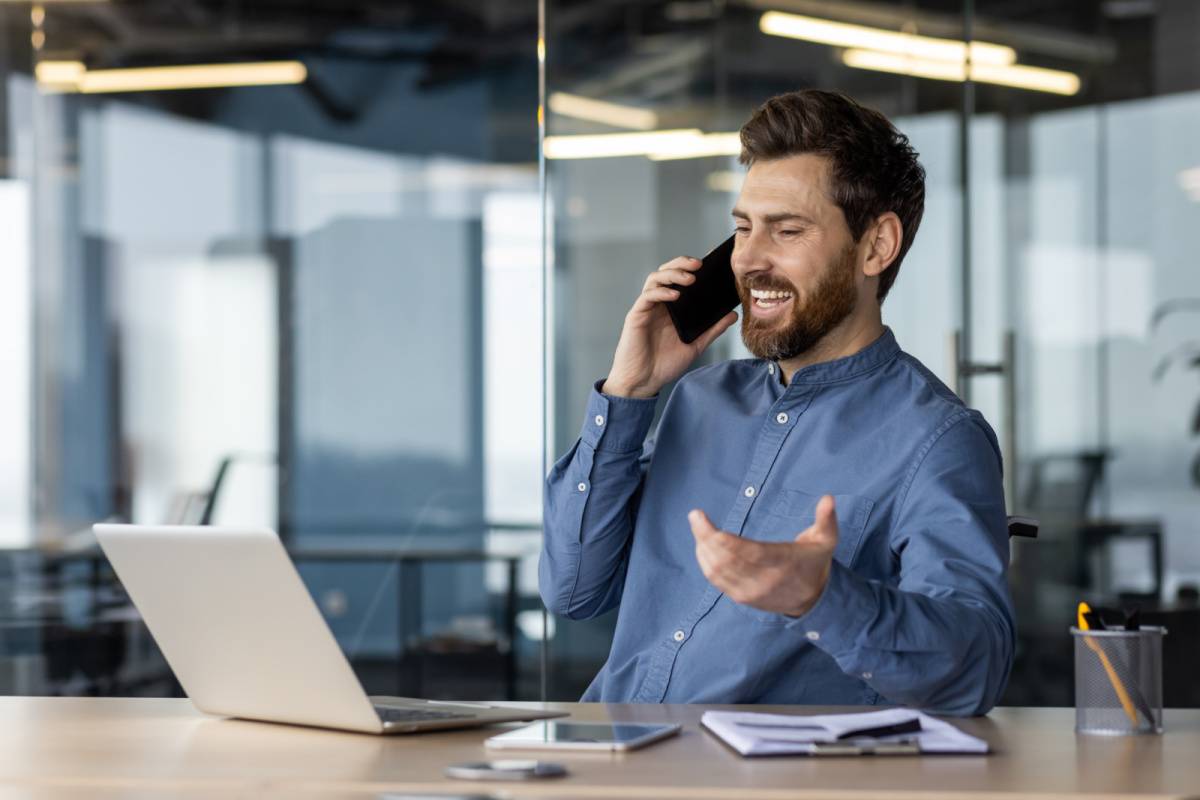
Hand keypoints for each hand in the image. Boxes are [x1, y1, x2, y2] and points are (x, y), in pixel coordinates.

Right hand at [602, 257, 738, 398]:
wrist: (643, 382)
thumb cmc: (664, 364)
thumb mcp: (696, 345)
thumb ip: (713, 329)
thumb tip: (732, 314)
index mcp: (672, 308)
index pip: (681, 279)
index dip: (692, 267)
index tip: (710, 261)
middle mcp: (659, 304)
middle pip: (666, 271)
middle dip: (682, 263)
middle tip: (700, 264)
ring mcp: (647, 308)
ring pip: (655, 278)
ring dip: (673, 273)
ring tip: (690, 278)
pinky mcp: (636, 315)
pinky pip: (647, 296)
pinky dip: (662, 291)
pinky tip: (675, 295)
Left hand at [689, 496, 838, 617]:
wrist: (813, 600)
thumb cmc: (814, 562)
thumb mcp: (826, 540)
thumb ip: (826, 519)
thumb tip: (828, 498)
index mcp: (783, 562)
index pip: (748, 552)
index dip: (723, 539)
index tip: (704, 520)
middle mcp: (764, 580)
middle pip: (725, 561)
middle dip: (705, 537)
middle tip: (695, 517)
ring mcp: (751, 591)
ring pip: (717, 571)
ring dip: (702, 548)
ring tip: (698, 528)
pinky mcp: (742, 598)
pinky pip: (716, 581)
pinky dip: (705, 562)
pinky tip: (701, 546)